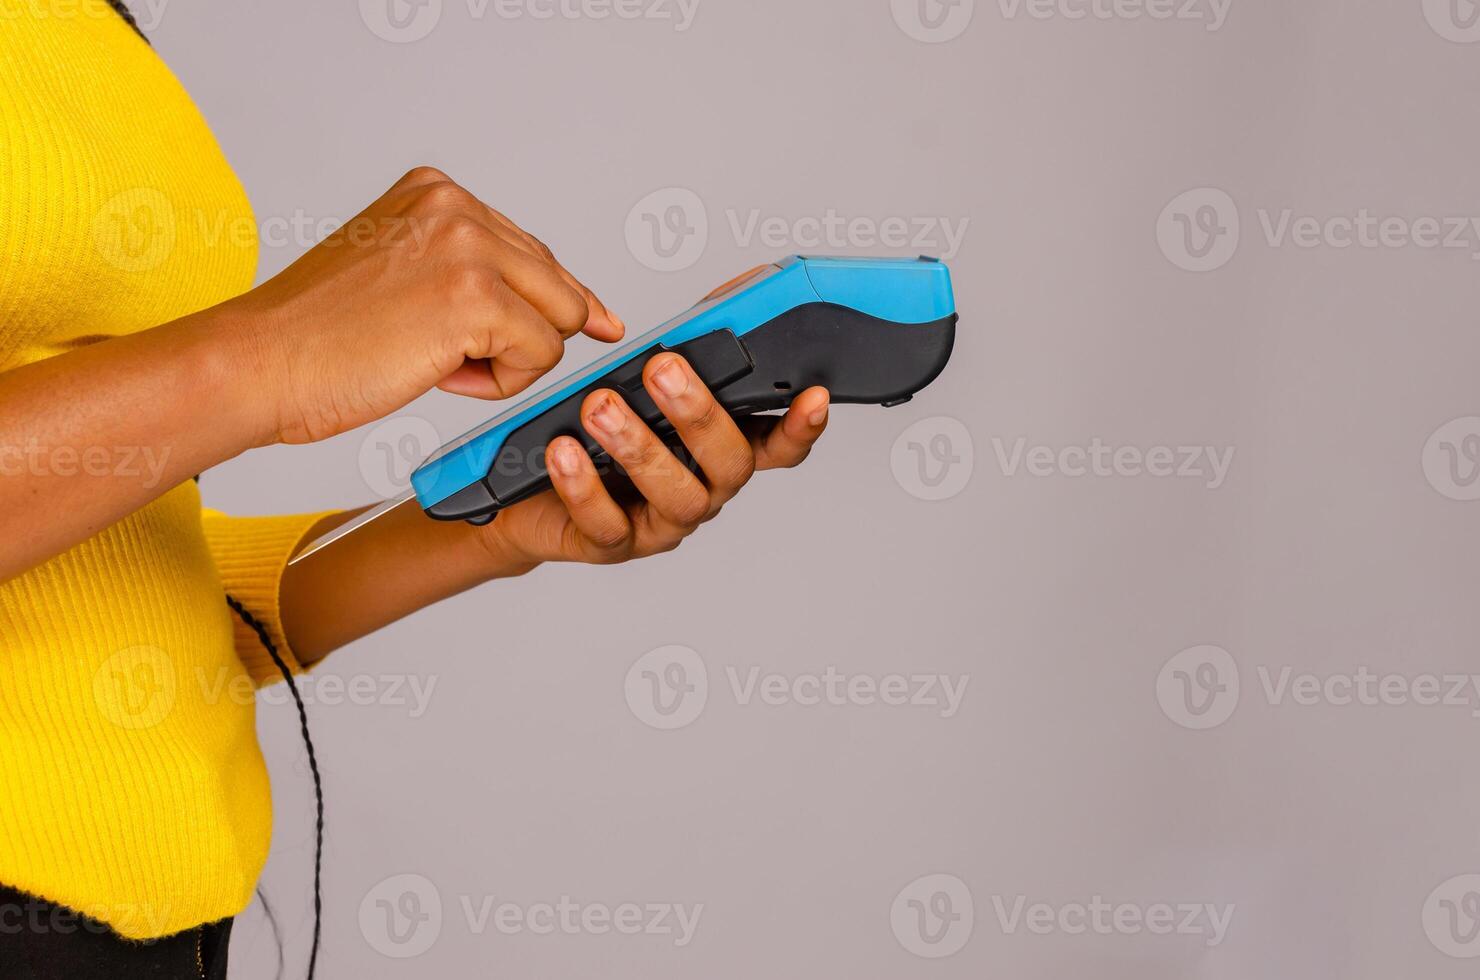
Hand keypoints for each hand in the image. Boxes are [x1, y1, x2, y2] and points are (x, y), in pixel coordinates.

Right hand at [224, 166, 623, 445]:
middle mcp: (456, 206)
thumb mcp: (402, 274)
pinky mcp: (475, 297)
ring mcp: (467, 247)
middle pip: (557, 284)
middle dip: (523, 336)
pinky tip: (442, 376)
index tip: (592, 323)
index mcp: (436, 193)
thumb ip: (478, 274)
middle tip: (454, 358)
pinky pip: (541, 355)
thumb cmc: (318, 336)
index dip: (548, 303)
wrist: (261, 362)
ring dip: (511, 361)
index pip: (532, 251)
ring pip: (559, 320)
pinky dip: (502, 383)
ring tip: (437, 362)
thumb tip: (579, 308)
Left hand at [483, 353, 829, 565]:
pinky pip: (608, 525)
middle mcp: (703, 489)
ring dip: (640, 447)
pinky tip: (565, 450)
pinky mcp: (612, 545)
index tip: (813, 396)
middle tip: (663, 371)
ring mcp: (663, 523)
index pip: (779, 445)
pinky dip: (586, 486)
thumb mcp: (645, 379)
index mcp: (720, 450)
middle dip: (699, 414)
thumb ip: (694, 342)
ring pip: (675, 496)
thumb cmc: (597, 429)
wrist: (527, 492)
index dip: (802, 426)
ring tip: (601, 407)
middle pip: (730, 465)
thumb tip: (737, 293)